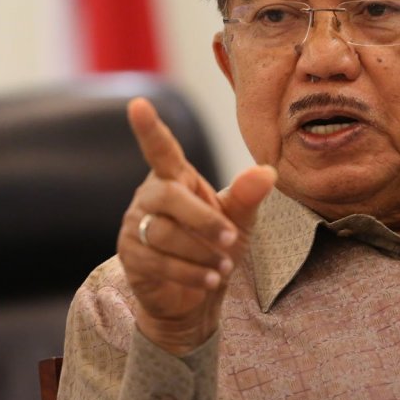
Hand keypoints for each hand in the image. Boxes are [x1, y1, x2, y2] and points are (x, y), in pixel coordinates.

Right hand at [117, 97, 275, 354]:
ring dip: (200, 252)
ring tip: (223, 266)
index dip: (149, 129)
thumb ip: (248, 195)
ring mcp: (134, 225)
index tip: (138, 104)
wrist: (195, 295)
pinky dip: (189, 272)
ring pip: (162, 233)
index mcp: (175, 178)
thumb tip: (268, 171)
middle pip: (169, 198)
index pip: (161, 150)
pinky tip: (209, 280)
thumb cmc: (215, 245)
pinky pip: (157, 262)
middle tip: (231, 239)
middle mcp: (150, 196)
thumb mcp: (238, 219)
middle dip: (203, 221)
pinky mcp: (130, 256)